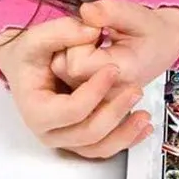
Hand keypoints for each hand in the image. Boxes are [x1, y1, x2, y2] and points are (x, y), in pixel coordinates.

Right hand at [0, 18, 149, 158]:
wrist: (32, 65)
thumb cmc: (33, 54)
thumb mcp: (39, 36)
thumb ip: (62, 31)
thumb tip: (90, 31)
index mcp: (36, 108)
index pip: (69, 111)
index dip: (93, 92)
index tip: (113, 70)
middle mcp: (50, 130)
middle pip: (87, 133)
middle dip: (115, 112)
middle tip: (136, 90)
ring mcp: (67, 137)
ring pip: (98, 147)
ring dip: (125, 134)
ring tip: (145, 115)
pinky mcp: (83, 138)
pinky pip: (105, 148)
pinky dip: (127, 140)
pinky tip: (145, 127)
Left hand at [51, 0, 178, 87]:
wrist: (165, 45)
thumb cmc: (152, 31)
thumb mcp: (138, 15)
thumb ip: (111, 11)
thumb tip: (85, 11)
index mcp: (123, 74)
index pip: (76, 63)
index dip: (80, 40)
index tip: (99, 28)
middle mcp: (109, 93)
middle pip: (64, 70)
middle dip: (72, 45)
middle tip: (96, 33)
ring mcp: (99, 97)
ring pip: (61, 73)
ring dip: (70, 52)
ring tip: (95, 43)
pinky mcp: (92, 95)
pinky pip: (65, 77)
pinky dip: (72, 60)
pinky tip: (91, 52)